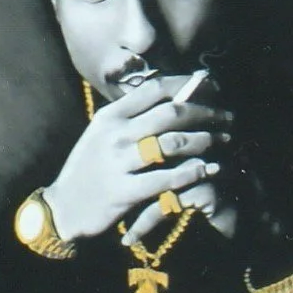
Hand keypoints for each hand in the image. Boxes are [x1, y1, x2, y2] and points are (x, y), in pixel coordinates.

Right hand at [44, 78, 232, 242]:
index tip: (211, 86)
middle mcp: (114, 134)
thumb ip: (132, 116)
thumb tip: (171, 97)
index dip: (188, 85)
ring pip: (173, 144)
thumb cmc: (92, 168)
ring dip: (205, 140)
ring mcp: (118, 162)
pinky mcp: (124, 191)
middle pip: (170, 113)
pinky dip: (192, 173)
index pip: (154, 89)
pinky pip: (167, 179)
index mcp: (110, 116)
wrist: (65, 207)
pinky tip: (208, 169)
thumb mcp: (103, 134)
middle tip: (227, 117)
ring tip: (223, 141)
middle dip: (206, 112)